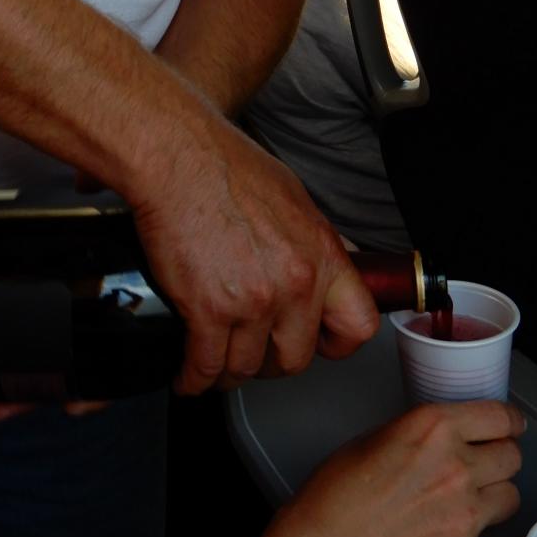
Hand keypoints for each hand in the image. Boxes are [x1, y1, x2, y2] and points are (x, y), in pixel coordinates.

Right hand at [132, 119, 376, 393]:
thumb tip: (329, 261)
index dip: (335, 343)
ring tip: (215, 362)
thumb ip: (313, 241)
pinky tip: (187, 374)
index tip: (318, 344)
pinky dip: (193, 378)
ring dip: (229, 372)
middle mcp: (294, 283)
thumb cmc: (228, 166)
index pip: (357, 325)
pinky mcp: (207, 311)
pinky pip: (205, 366)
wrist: (179, 158)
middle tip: (254, 350)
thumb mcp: (294, 198)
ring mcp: (252, 301)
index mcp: (321, 254)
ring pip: (246, 368)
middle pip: (294, 359)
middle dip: (272, 361)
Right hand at [275, 400, 524, 536]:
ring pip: (510, 496)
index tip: (510, 426)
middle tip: (485, 461)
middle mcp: (458, 467)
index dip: (509, 421)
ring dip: (493, 493)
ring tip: (465, 499)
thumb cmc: (337, 494)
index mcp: (435, 428)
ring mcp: (466, 514)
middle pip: (512, 456)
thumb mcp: (377, 437)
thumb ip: (421, 434)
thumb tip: (441, 440)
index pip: (500, 417)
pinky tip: (434, 533)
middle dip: (501, 456)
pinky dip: (465, 533)